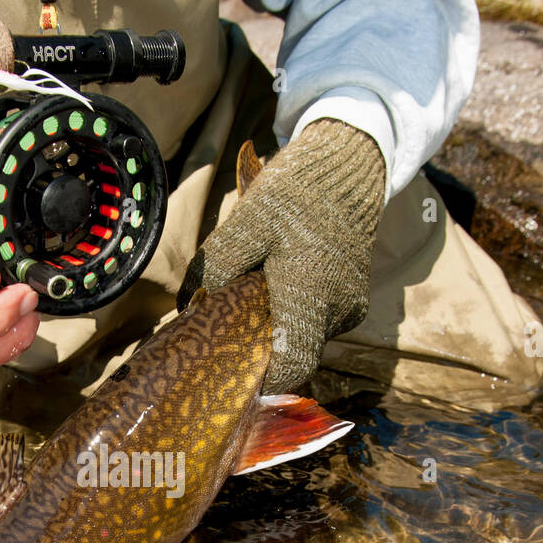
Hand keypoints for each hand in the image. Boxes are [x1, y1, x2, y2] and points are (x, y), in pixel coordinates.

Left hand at [178, 119, 385, 392]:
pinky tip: (281, 283)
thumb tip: (188, 306)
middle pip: (295, 353)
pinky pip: (318, 322)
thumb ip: (216, 266)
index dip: (262, 376)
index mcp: (311, 294)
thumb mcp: (245, 223)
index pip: (292, 366)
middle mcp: (338, 310)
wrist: (348, 166)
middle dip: (263, 343)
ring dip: (279, 324)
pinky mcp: (354, 300)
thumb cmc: (294, 193)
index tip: (235, 365)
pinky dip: (296, 312)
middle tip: (234, 319)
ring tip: (259, 290)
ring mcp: (350, 307)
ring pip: (305, 337)